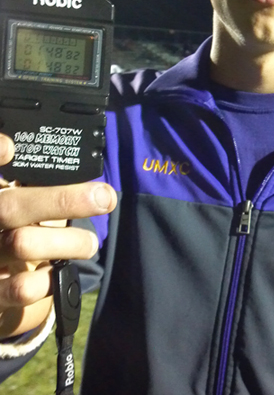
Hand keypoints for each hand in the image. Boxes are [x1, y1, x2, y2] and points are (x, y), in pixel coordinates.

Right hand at [0, 134, 116, 337]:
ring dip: (68, 242)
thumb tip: (91, 184)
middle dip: (62, 200)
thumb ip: (42, 190)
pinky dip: (48, 280)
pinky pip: (20, 288)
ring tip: (90, 243)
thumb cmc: (20, 233)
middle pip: (11, 206)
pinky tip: (58, 274)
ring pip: (22, 244)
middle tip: (104, 197)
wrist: (1, 284)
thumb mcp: (28, 206)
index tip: (11, 146)